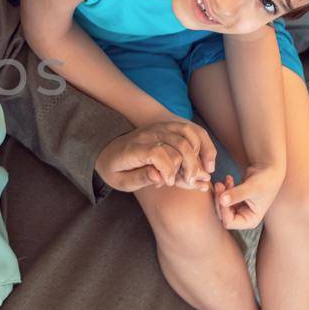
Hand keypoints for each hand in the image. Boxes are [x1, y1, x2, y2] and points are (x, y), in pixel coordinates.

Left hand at [96, 119, 215, 192]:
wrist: (108, 151)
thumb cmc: (116, 169)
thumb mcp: (121, 181)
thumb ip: (140, 179)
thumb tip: (159, 176)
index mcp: (133, 149)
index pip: (157, 153)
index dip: (168, 169)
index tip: (169, 183)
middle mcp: (147, 134)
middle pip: (178, 144)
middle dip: (189, 165)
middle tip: (187, 181)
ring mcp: (158, 128)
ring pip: (187, 134)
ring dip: (197, 154)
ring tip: (196, 173)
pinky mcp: (166, 127)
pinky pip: (188, 130)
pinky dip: (199, 144)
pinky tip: (199, 160)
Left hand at [213, 164, 283, 230]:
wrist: (269, 169)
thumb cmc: (265, 179)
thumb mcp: (252, 187)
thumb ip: (237, 194)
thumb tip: (222, 200)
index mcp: (251, 221)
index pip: (229, 222)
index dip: (223, 210)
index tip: (222, 194)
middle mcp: (244, 218)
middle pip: (223, 215)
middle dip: (219, 200)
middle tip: (219, 184)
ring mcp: (239, 210)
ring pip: (221, 206)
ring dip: (220, 193)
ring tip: (223, 181)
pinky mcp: (235, 201)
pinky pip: (223, 198)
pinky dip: (223, 189)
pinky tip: (228, 178)